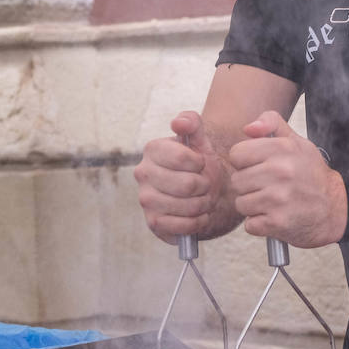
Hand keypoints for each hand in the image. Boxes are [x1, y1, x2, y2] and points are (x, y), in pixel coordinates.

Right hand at [133, 111, 225, 242]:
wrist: (201, 193)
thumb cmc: (199, 164)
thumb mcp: (200, 139)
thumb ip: (191, 123)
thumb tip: (178, 123)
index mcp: (152, 149)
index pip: (182, 158)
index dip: (200, 163)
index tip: (200, 164)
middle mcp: (143, 173)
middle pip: (187, 184)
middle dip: (204, 185)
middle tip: (205, 184)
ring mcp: (145, 199)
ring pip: (186, 206)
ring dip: (203, 204)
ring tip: (203, 198)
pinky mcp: (153, 223)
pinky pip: (182, 226)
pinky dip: (198, 222)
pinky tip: (199, 215)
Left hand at [227, 111, 346, 247]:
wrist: (335, 209)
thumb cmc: (311, 174)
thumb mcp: (297, 142)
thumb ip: (271, 123)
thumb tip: (248, 128)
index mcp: (282, 148)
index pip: (236, 154)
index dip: (245, 162)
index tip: (260, 167)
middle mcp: (280, 171)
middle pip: (236, 180)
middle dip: (249, 186)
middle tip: (269, 187)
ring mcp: (278, 198)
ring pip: (241, 204)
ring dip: (253, 206)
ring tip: (272, 202)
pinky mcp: (277, 222)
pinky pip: (250, 224)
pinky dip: (259, 224)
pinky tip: (275, 216)